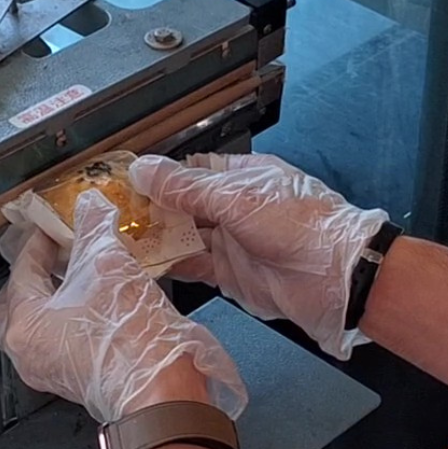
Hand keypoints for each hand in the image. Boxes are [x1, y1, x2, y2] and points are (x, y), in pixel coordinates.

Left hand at [0, 190, 247, 422]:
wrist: (163, 392)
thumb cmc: (131, 340)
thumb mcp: (110, 266)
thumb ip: (95, 229)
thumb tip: (91, 206)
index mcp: (23, 323)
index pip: (22, 269)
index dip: (40, 241)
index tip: (54, 227)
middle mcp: (27, 352)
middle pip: (19, 301)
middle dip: (36, 274)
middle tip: (55, 253)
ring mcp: (49, 371)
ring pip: (38, 324)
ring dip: (53, 298)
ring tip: (78, 276)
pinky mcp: (73, 382)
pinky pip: (59, 342)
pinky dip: (69, 320)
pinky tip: (95, 304)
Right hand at [128, 153, 388, 359]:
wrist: (337, 279)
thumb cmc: (299, 227)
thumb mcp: (237, 199)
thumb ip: (186, 188)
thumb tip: (141, 169)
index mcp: (244, 177)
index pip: (192, 170)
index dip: (159, 174)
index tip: (123, 179)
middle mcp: (236, 208)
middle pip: (184, 204)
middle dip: (151, 208)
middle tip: (110, 211)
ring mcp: (233, 243)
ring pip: (185, 236)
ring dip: (156, 238)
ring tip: (117, 237)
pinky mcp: (231, 276)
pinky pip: (194, 266)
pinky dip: (170, 264)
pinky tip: (142, 263)